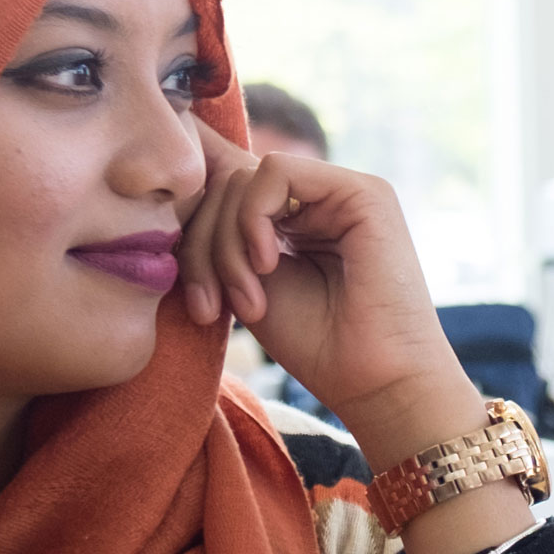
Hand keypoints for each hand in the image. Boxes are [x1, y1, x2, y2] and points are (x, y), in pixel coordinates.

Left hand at [176, 129, 470, 462]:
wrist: (375, 381)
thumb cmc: (317, 346)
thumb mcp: (246, 284)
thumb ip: (223, 239)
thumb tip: (178, 197)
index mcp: (296, 220)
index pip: (222, 196)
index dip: (194, 240)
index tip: (201, 305)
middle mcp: (320, 199)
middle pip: (225, 186)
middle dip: (203, 248)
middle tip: (214, 306)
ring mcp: (343, 191)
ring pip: (242, 179)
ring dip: (226, 244)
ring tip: (247, 301)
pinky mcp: (363, 191)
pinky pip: (276, 171)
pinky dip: (253, 218)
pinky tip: (268, 265)